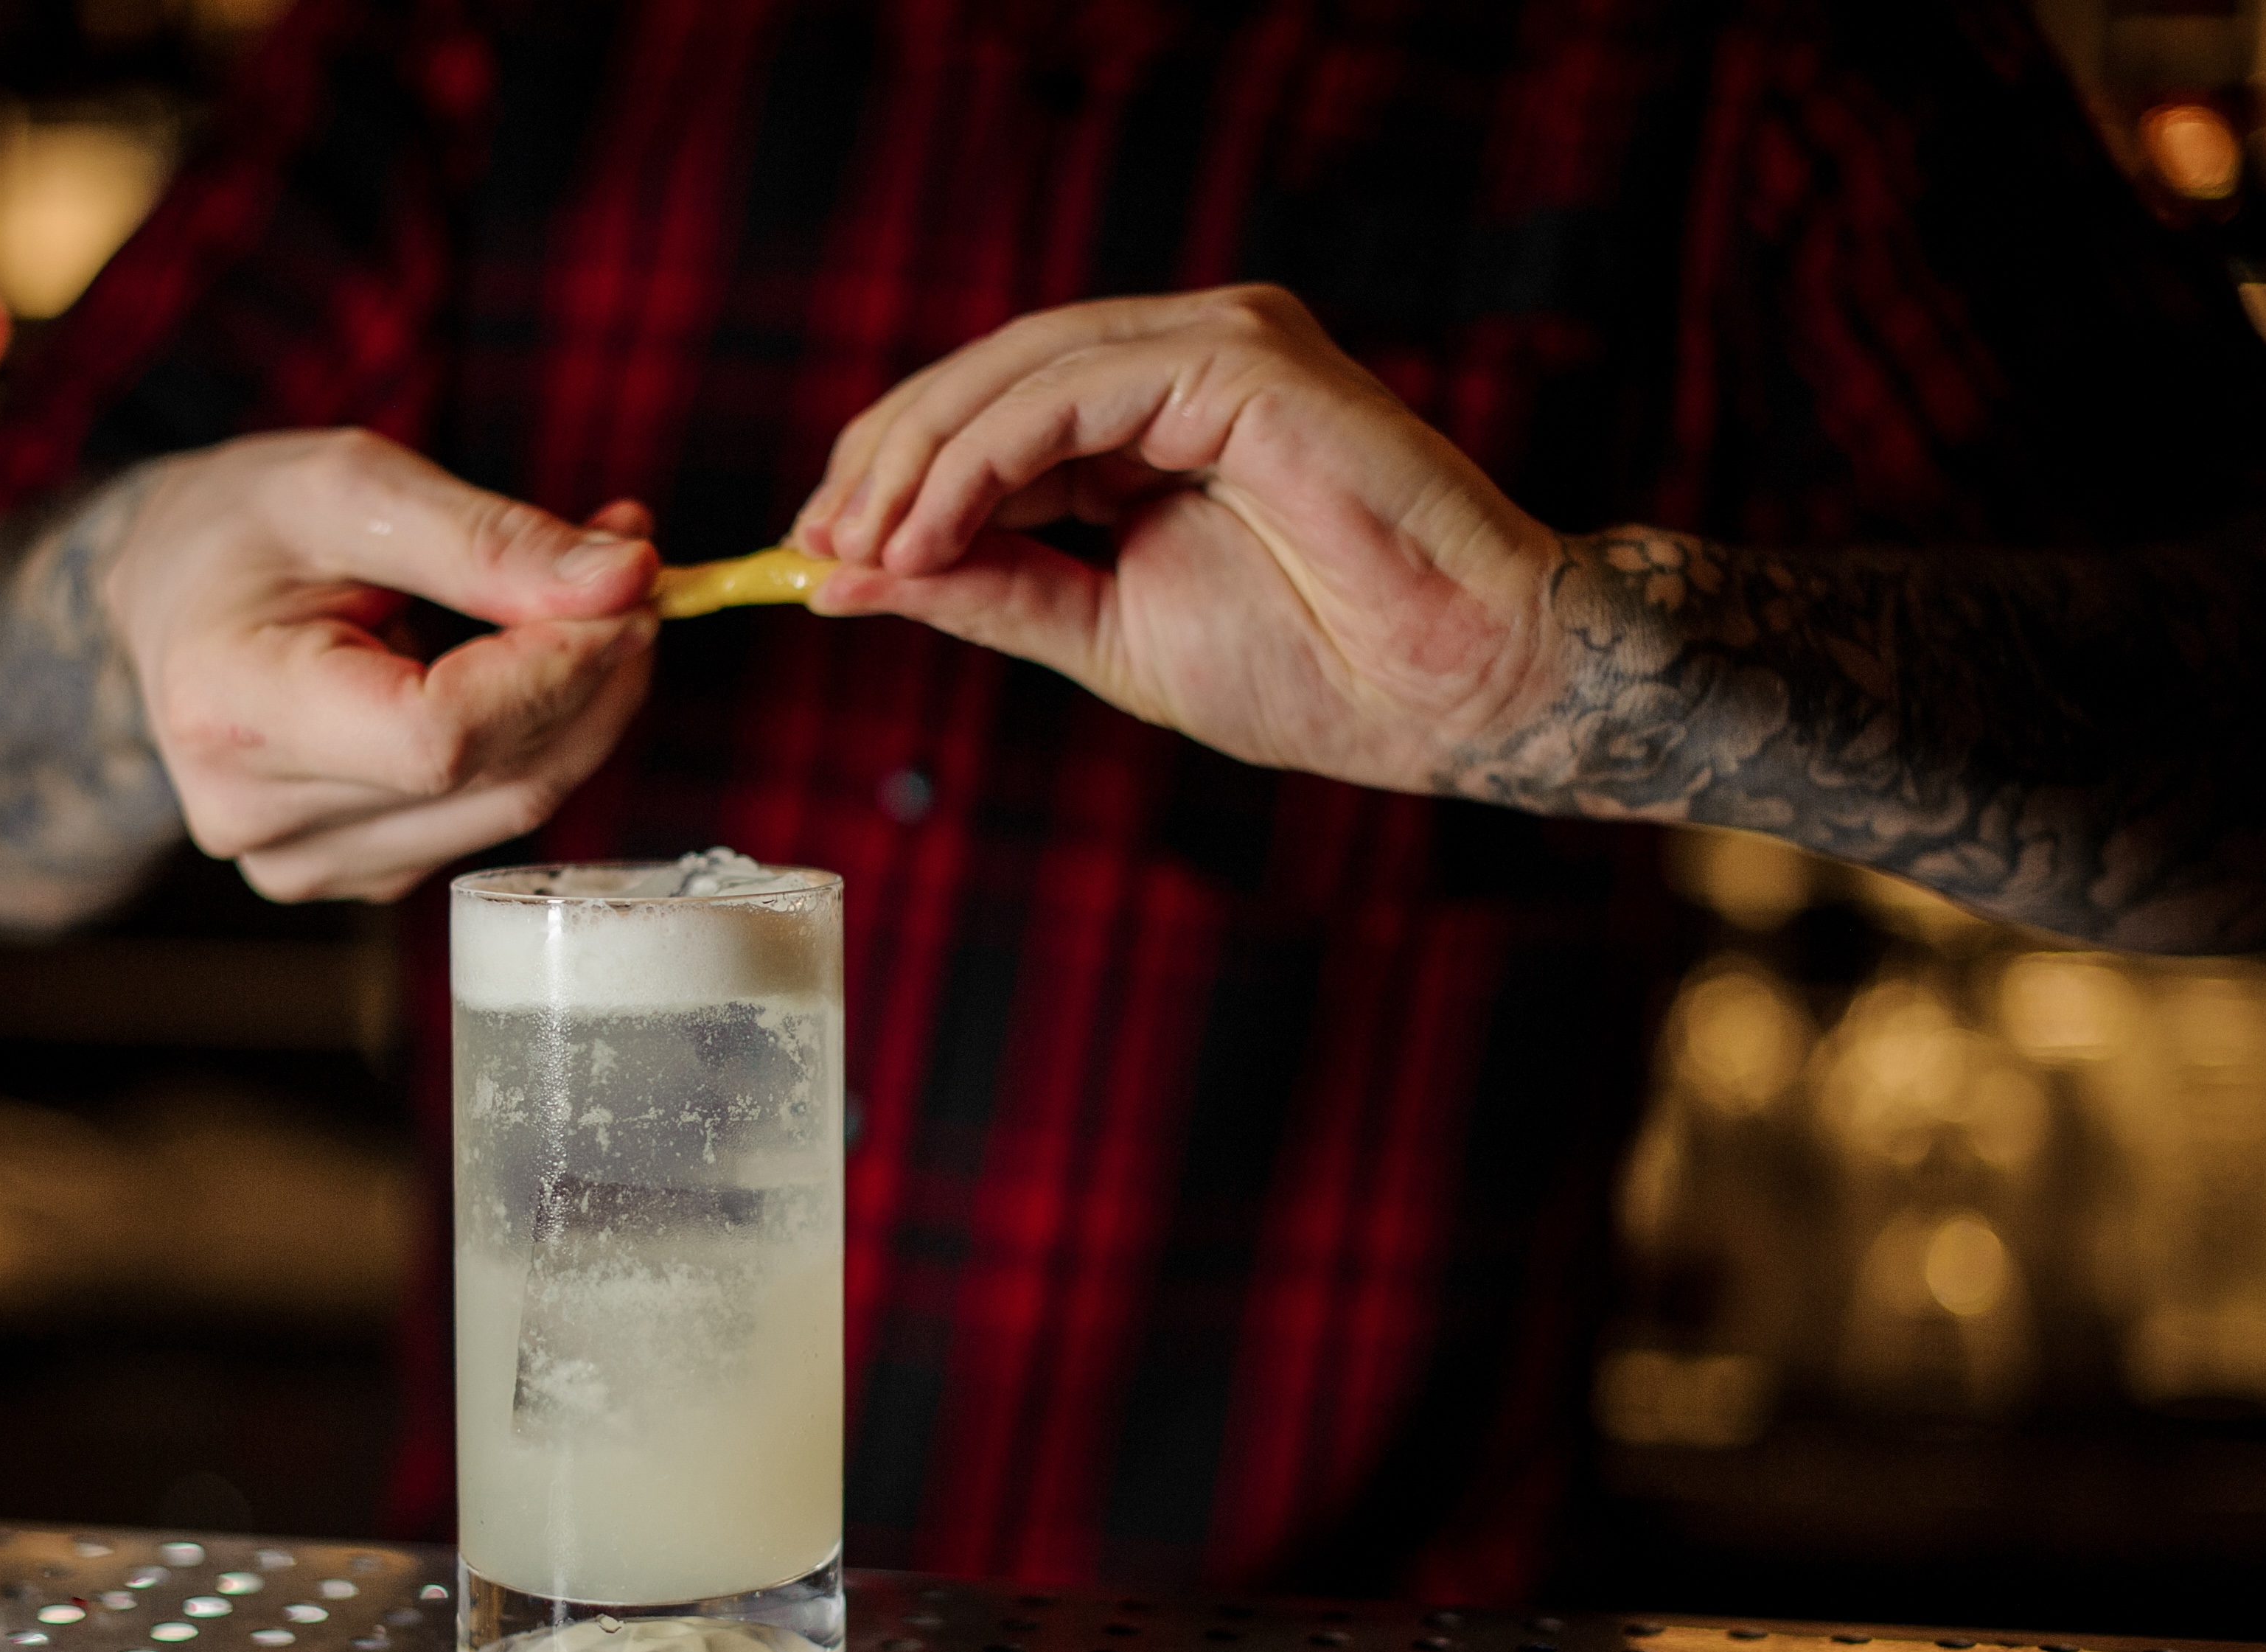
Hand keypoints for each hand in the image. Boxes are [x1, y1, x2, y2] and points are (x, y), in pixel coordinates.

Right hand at [100, 428, 659, 900]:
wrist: (175, 594)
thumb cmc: (244, 527)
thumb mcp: (353, 487)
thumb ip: (490, 540)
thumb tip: (626, 580)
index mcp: (233, 712)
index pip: (437, 738)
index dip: (553, 668)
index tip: (627, 586)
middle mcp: (262, 818)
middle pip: (493, 775)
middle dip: (593, 670)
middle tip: (632, 573)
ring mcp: (311, 862)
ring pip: (514, 803)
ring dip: (588, 701)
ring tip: (594, 596)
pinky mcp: (361, 870)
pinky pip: (494, 811)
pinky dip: (545, 733)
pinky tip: (541, 659)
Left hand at [792, 286, 1561, 789]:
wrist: (1450, 693)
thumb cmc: (1315, 670)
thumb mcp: (1105, 631)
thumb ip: (989, 591)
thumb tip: (849, 580)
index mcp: (1158, 413)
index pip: (991, 413)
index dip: (894, 474)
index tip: (816, 552)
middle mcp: (1186, 356)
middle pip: (989, 375)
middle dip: (886, 461)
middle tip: (814, 546)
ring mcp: (1220, 343)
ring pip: (1018, 370)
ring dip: (919, 461)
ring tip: (861, 549)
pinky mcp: (1243, 361)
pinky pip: (1072, 393)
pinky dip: (983, 457)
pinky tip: (929, 531)